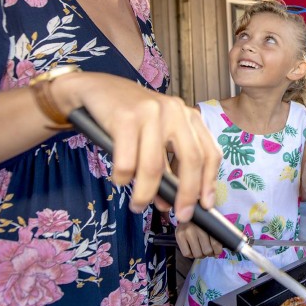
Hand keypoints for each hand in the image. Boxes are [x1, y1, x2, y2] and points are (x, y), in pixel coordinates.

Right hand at [53, 72, 220, 220]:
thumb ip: (168, 164)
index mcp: (187, 116)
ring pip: (155, 166)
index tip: (206, 205)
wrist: (95, 90)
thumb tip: (172, 201)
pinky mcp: (125, 117)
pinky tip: (120, 179)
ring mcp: (151, 112)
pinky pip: (127, 162)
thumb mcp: (157, 135)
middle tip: (178, 214)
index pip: (209, 152)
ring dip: (147, 193)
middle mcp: (175, 111)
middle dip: (186, 194)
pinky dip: (123, 178)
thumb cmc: (128, 118)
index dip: (209, 182)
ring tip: (138, 204)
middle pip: (191, 160)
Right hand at [175, 221, 222, 257]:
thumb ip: (216, 236)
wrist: (186, 212)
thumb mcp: (212, 225)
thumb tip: (217, 254)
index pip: (216, 243)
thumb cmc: (202, 222)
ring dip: (200, 255)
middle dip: (209, 253)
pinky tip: (192, 248)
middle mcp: (198, 227)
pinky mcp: (179, 235)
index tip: (217, 251)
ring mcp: (187, 231)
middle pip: (207, 251)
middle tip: (207, 249)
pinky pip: (187, 253)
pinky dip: (190, 254)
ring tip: (200, 249)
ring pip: (197, 254)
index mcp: (209, 223)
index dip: (217, 251)